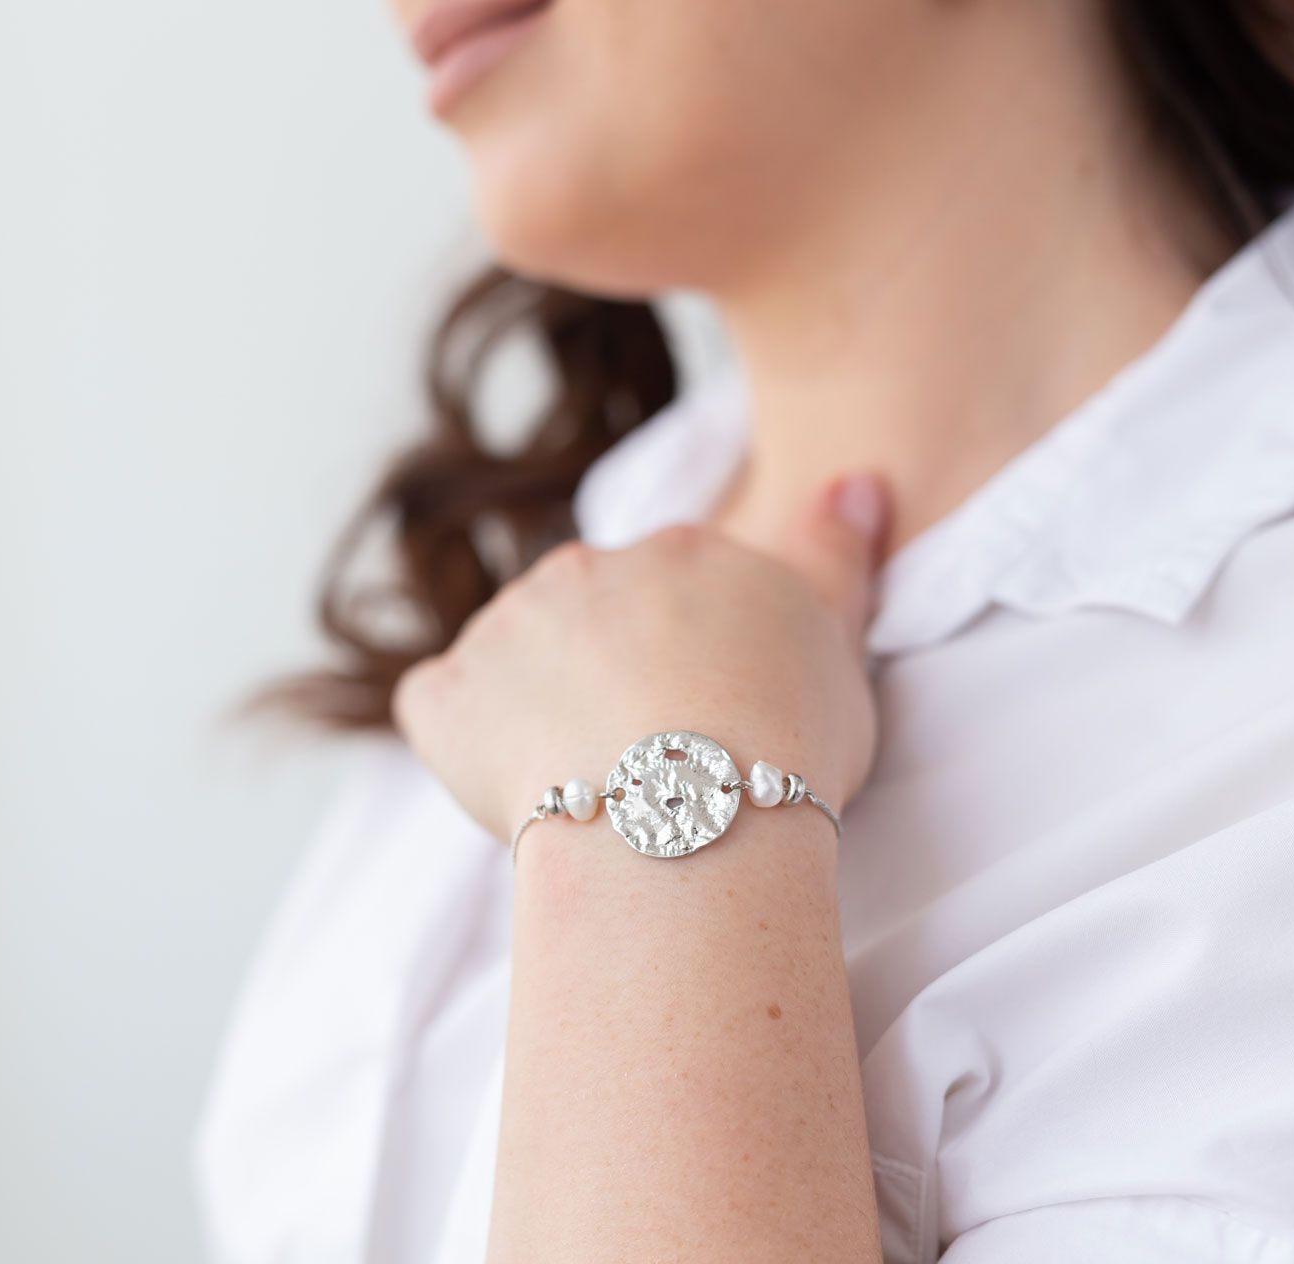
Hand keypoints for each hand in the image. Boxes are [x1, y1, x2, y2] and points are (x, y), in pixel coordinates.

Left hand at [391, 471, 893, 843]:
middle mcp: (586, 566)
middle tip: (652, 760)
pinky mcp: (448, 696)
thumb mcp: (839, 641)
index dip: (688, 660)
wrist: (690, 813)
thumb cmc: (784, 739)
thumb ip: (834, 557)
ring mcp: (508, 625)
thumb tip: (854, 481)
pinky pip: (439, 708)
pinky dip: (462, 740)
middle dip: (608, 675)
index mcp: (680, 553)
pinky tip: (513, 786)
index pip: (672, 591)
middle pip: (587, 616)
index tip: (710, 719)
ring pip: (514, 655)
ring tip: (595, 784)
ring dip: (538, 705)